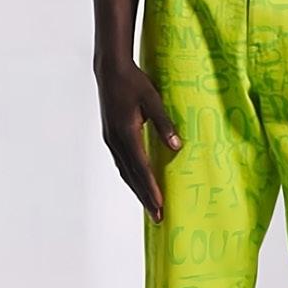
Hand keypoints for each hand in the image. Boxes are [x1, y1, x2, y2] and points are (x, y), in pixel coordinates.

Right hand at [95, 58, 181, 222]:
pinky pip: (122, 163)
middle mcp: (115, 140)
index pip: (141, 167)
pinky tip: (139, 184)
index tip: (160, 205)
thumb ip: (165, 123)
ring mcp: (111, 139)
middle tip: (158, 217)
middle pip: (131, 176)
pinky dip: (131, 177)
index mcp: (126, 133)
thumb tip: (177, 146)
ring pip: (125, 172)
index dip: (151, 188)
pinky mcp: (111, 136)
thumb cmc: (134, 82)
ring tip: (151, 207)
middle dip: (145, 197)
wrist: (110, 70)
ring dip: (137, 190)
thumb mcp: (153, 99)